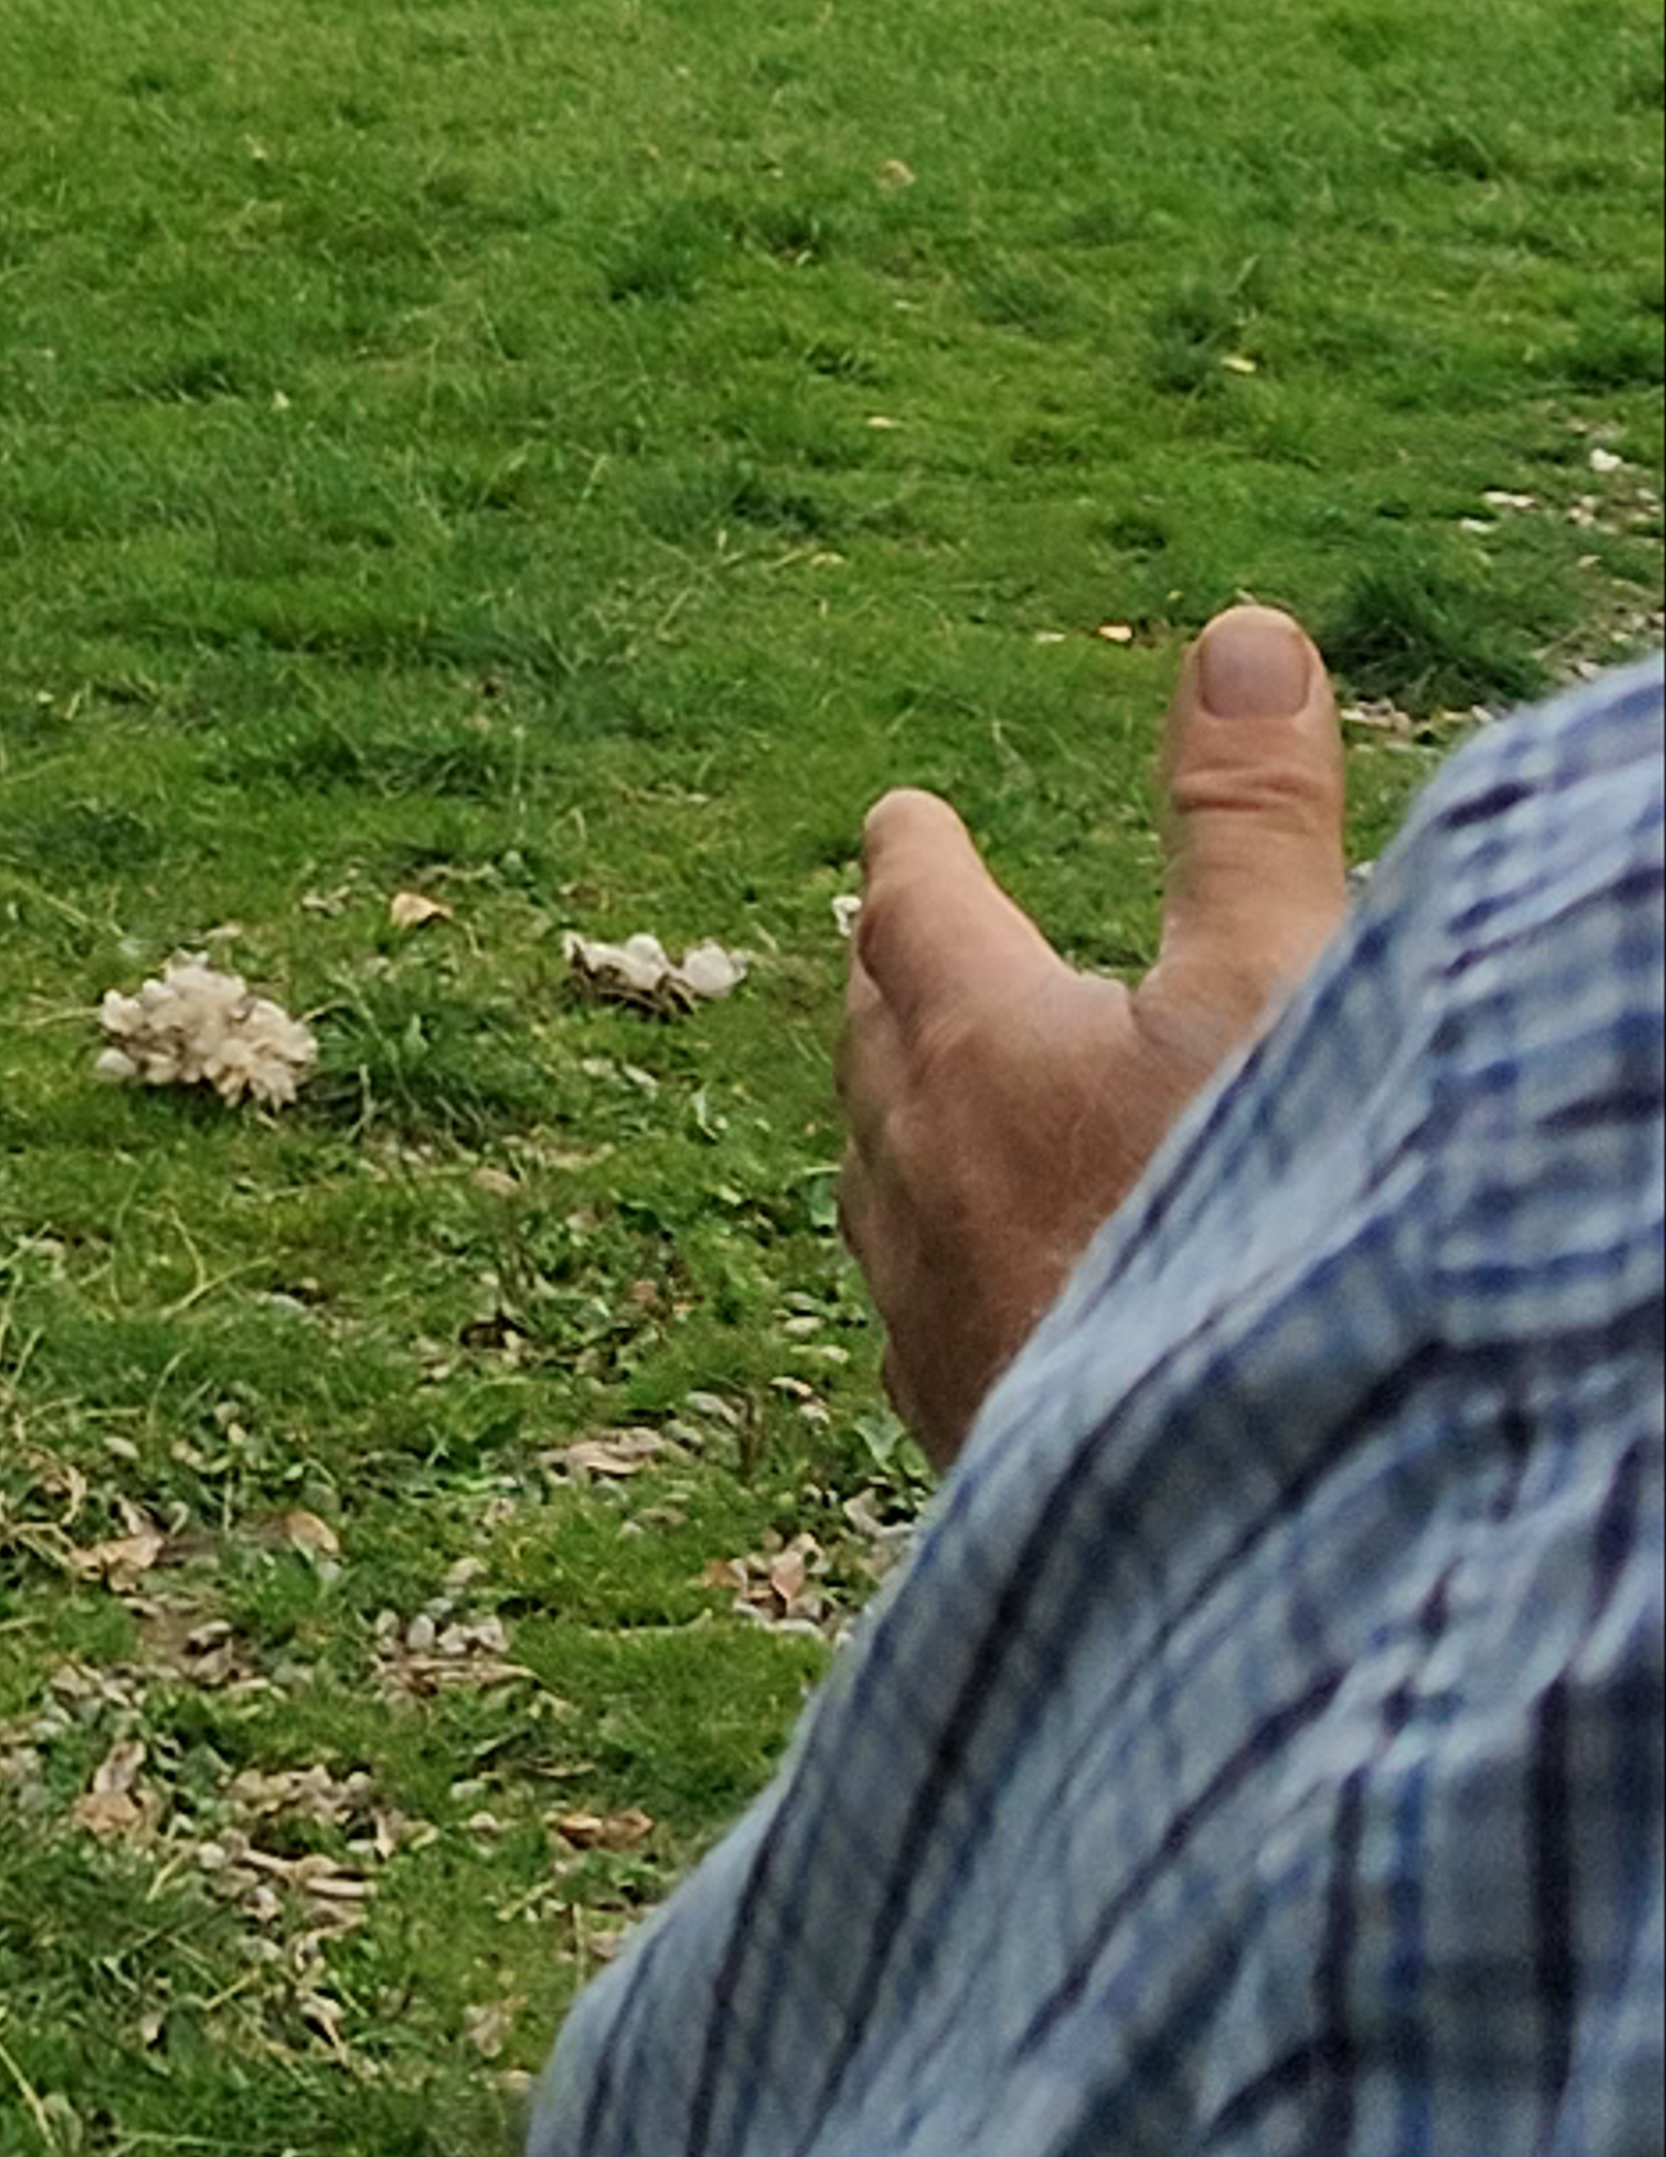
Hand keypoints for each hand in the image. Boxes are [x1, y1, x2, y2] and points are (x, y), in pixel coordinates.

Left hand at [835, 605, 1350, 1463]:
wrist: (1233, 1522)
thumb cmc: (1252, 1231)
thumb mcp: (1281, 987)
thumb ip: (1255, 814)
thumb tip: (1241, 633)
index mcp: (981, 1046)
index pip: (916, 914)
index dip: (913, 858)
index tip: (900, 817)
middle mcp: (923, 1179)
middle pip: (873, 1048)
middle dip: (885, 981)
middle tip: (885, 944)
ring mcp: (932, 1317)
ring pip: (880, 1188)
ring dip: (895, 1124)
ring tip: (912, 1102)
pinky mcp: (966, 1439)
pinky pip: (915, 1315)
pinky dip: (932, 1262)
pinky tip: (963, 1299)